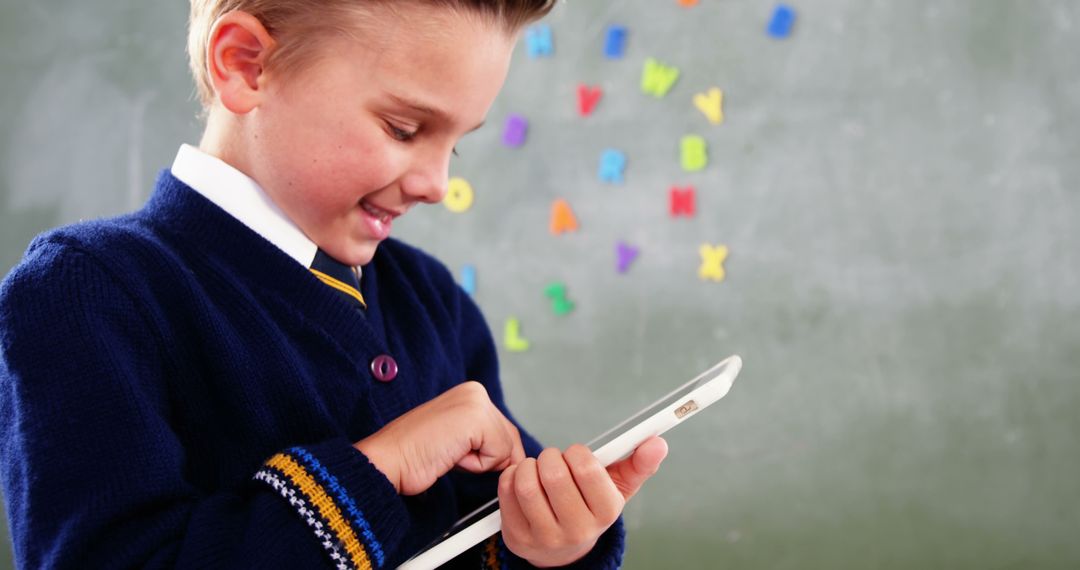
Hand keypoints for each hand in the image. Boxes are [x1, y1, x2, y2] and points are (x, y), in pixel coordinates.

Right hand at [354, 381, 525, 494]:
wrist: (388, 459)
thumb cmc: (415, 454)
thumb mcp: (459, 440)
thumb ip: (484, 439)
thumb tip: (515, 456)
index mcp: (471, 393)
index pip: (504, 431)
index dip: (487, 453)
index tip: (454, 450)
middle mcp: (476, 391)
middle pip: (509, 439)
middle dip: (484, 457)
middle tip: (449, 451)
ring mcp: (476, 402)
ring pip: (505, 449)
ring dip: (478, 462)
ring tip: (447, 451)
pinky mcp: (476, 419)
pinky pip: (497, 456)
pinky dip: (475, 465)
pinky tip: (450, 454)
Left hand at [498, 436, 668, 566]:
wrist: (562, 552)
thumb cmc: (590, 508)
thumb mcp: (618, 488)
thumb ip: (640, 464)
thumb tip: (658, 443)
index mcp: (605, 513)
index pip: (587, 469)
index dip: (577, 453)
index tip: (576, 455)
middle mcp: (577, 530)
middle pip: (553, 474)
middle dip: (551, 456)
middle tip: (554, 460)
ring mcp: (545, 537)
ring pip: (526, 483)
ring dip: (529, 465)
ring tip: (537, 469)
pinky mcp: (517, 537)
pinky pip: (507, 492)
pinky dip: (511, 476)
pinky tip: (522, 480)